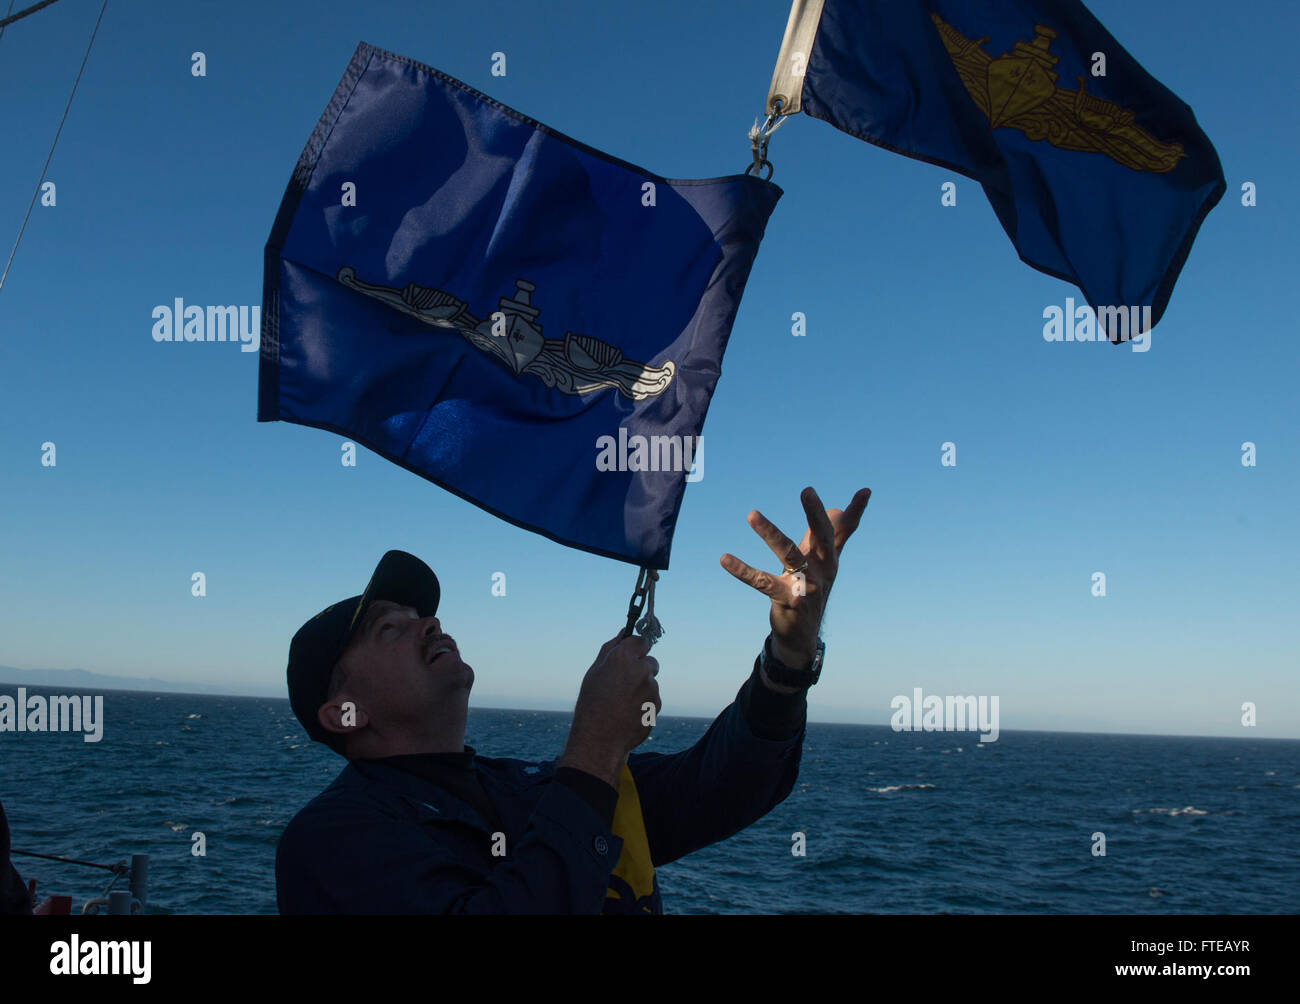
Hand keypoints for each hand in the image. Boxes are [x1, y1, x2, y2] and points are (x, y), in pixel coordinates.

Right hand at [560, 629, 660, 786]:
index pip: (641, 640)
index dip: (636, 649)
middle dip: (642, 669)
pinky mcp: (657, 704)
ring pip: (651, 682)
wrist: (599, 739)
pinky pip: (653, 699)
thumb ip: (610, 649)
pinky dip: (645, 703)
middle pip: (651, 661)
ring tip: (623, 703)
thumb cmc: (592, 703)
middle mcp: (641, 670)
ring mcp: (651, 688)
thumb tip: (623, 632)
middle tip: (624, 684)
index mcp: (622, 657)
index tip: (631, 656)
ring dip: (642, 688)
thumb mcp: (594, 672)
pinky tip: (629, 713)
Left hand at [720, 486, 870, 666]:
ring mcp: (806, 586)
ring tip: (752, 514)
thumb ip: (829, 537)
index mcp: (829, 558)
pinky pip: (762, 582)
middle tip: (807, 491)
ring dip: (770, 533)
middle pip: (822, 538)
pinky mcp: (787, 600)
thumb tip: (837, 508)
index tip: (866, 490)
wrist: (802, 635)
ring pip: (788, 554)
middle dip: (815, 514)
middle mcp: (823, 570)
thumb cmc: (810, 590)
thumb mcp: (821, 563)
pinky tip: (725, 559)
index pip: (843, 531)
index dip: (856, 511)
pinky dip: (743, 570)